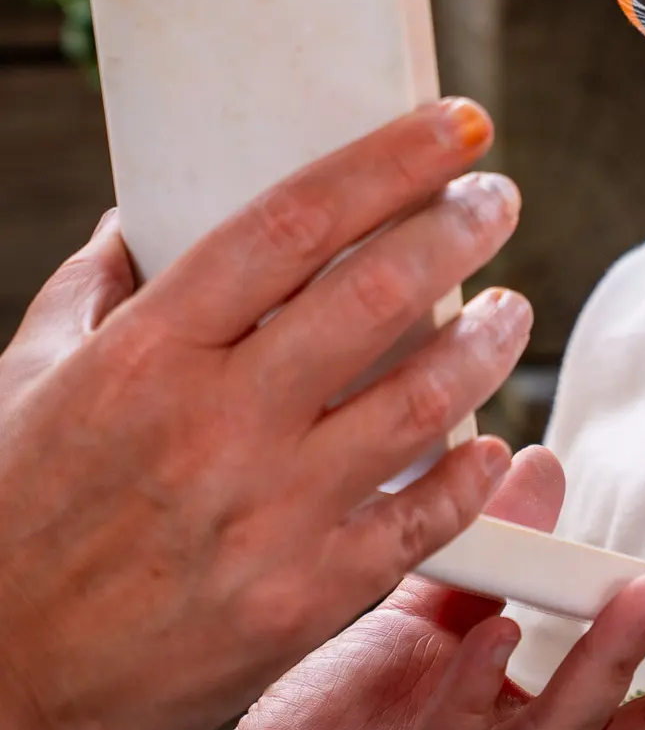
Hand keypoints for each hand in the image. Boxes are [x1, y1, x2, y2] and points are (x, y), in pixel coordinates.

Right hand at [0, 99, 531, 729]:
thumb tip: (134, 218)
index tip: (456, 127)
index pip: (295, 219)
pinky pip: (424, 522)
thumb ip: (93, 290)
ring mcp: (267, 515)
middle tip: (497, 204)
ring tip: (509, 311)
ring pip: (423, 400)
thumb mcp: (27, 382)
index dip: (392, 161)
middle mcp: (216, 423)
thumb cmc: (15, 524)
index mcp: (150, 352)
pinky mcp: (304, 602)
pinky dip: (474, 475)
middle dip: (460, 230)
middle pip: (378, 293)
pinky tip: (491, 444)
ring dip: (489, 342)